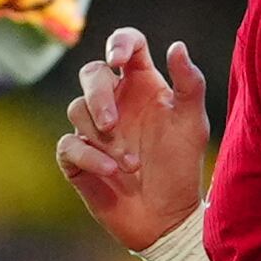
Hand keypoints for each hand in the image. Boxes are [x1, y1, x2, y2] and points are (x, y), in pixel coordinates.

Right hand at [57, 27, 210, 249]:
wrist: (166, 217)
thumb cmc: (182, 167)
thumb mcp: (193, 124)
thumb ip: (190, 84)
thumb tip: (176, 46)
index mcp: (143, 85)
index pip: (126, 45)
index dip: (119, 43)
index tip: (118, 60)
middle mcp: (116, 101)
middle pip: (92, 74)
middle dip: (98, 96)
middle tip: (112, 123)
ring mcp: (93, 129)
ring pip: (77, 109)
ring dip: (103, 137)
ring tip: (131, 164)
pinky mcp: (77, 157)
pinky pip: (68, 145)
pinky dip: (89, 157)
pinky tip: (112, 172)